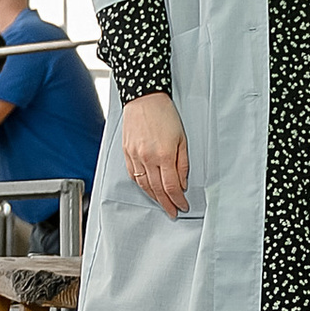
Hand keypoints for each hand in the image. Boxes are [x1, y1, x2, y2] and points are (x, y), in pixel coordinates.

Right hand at [121, 91, 190, 220]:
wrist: (144, 98)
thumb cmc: (165, 114)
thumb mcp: (182, 138)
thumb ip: (182, 163)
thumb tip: (182, 183)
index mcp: (164, 155)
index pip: (171, 186)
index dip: (177, 200)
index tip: (182, 206)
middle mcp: (148, 158)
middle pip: (157, 189)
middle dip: (166, 204)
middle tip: (172, 212)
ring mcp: (135, 156)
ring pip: (144, 185)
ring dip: (154, 197)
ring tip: (162, 204)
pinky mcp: (127, 152)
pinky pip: (133, 175)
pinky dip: (141, 185)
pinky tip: (147, 190)